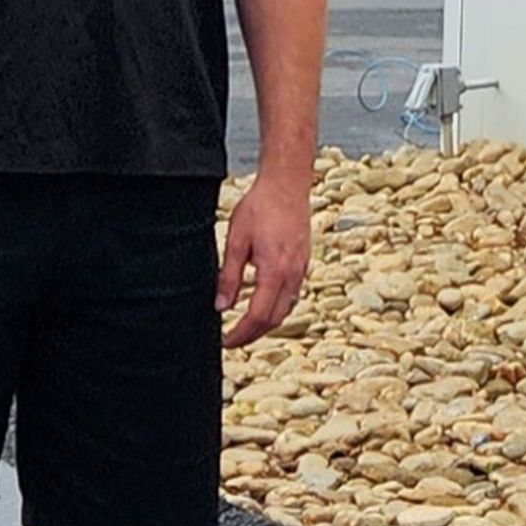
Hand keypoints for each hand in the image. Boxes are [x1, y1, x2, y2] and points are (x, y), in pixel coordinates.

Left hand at [215, 170, 310, 347]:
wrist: (287, 183)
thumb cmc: (261, 205)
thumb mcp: (236, 240)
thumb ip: (228, 276)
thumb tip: (221, 306)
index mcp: (274, 271)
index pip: (257, 316)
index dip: (240, 334)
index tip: (226, 341)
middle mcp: (292, 274)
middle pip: (274, 319)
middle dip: (253, 335)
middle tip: (233, 339)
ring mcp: (301, 268)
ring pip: (286, 309)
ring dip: (266, 323)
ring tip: (246, 325)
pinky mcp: (304, 261)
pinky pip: (293, 295)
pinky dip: (278, 307)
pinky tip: (264, 301)